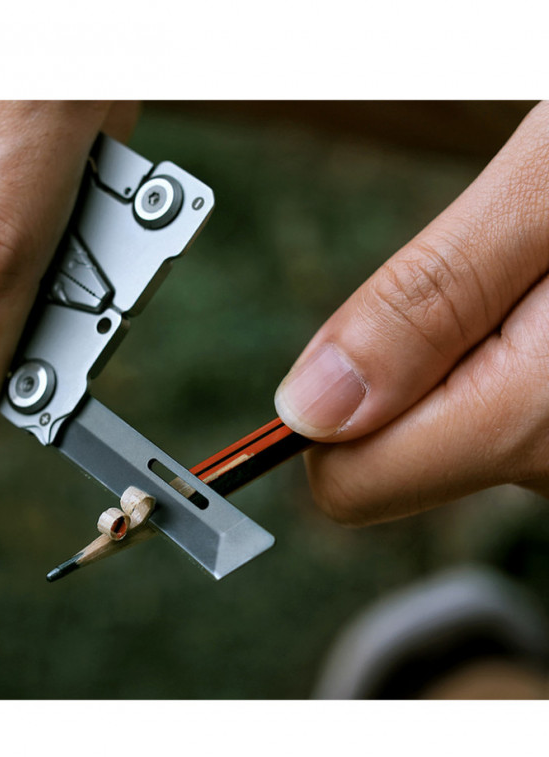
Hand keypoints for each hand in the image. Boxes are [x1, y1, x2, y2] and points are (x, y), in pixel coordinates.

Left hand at [274, 101, 548, 524]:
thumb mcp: (545, 194)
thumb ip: (426, 306)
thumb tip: (309, 408)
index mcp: (542, 417)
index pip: (351, 485)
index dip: (324, 423)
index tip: (331, 369)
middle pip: (409, 455)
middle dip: (422, 369)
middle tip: (494, 280)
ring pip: (465, 435)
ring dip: (478, 359)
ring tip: (546, 281)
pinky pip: (518, 423)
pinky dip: (520, 367)